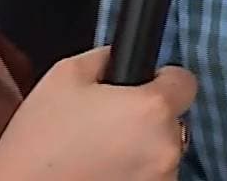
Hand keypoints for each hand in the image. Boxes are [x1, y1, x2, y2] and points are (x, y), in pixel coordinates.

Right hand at [0, 47, 195, 179]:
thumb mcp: (66, 74)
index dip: (162, 79)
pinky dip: (136, 174)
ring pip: (163, 152)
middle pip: (173, 120)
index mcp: (151, 108)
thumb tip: (123, 59)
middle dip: (148, 118)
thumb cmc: (41, 137)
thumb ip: (106, 58)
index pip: (185, 82)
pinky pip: (153, 177)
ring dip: (144, 149)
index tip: (142, 88)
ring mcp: (161, 179)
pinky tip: (104, 171)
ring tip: (102, 151)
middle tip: (108, 123)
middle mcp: (167, 147)